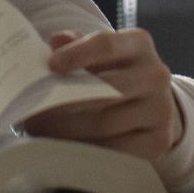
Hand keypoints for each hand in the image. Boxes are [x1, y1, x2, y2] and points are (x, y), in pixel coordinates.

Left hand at [22, 28, 181, 161]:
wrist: (151, 105)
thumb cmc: (113, 73)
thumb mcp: (98, 54)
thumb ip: (75, 45)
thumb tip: (56, 42)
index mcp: (138, 44)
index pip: (106, 44)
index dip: (77, 55)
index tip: (50, 66)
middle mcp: (155, 75)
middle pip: (106, 90)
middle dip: (64, 104)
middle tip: (33, 115)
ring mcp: (160, 109)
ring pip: (105, 124)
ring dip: (67, 131)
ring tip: (41, 133)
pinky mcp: (158, 141)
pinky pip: (115, 150)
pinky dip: (85, 150)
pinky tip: (65, 148)